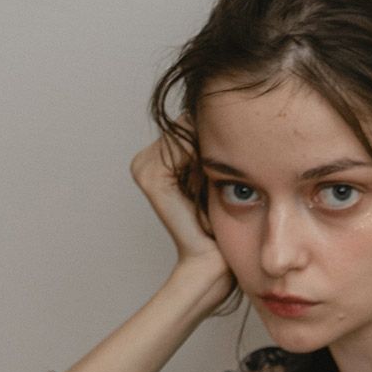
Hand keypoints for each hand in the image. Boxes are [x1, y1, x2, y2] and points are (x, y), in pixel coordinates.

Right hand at [130, 130, 234, 300]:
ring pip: (186, 130)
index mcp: (157, 158)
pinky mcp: (151, 176)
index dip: (213, 137)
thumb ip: (210, 145)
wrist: (212, 261)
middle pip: (187, 122)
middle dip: (210, 142)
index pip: (190, 120)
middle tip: (219, 179)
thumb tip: (227, 110)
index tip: (225, 168)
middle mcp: (144, 159)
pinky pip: (184, 143)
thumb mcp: (215, 176)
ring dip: (208, 152)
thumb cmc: (219, 224)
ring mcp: (143, 166)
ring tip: (213, 184)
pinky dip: (202, 157)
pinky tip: (208, 182)